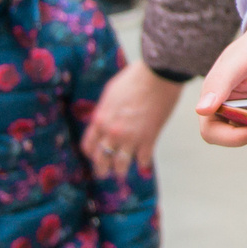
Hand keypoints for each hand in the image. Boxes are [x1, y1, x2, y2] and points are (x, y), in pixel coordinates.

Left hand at [84, 59, 185, 178]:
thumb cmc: (134, 78)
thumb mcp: (110, 94)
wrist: (157, 74)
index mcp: (100, 119)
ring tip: (122, 173)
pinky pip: (142, 160)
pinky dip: (142, 162)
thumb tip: (105, 119)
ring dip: (120, 171)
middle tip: (105, 173)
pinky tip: (143, 162)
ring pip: (120, 165)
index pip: (89, 146)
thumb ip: (106, 111)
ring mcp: (130, 137)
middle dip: (102, 169)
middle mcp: (112, 132)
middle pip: (101, 159)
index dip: (92, 154)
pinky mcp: (149, 139)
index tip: (96, 156)